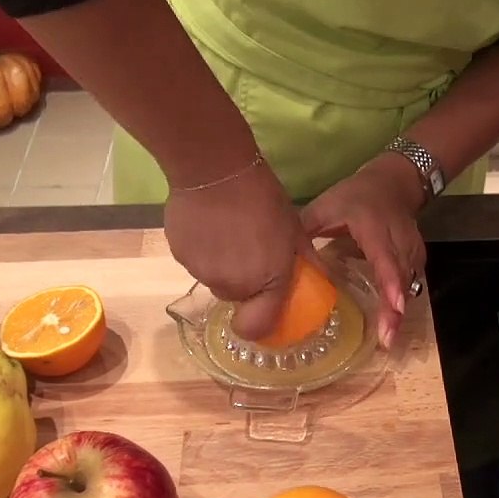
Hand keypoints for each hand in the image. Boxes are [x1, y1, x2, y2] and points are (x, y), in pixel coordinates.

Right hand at [164, 161, 315, 340]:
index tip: (259, 307)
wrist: (215, 170)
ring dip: (220, 264)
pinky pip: (194, 262)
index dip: (258, 322)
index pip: (256, 327)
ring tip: (225, 231)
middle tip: (246, 249)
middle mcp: (233, 286)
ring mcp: (203, 273)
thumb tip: (318, 275)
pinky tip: (206, 225)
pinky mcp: (180, 257)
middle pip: (235, 297)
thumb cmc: (263, 197)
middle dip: (242, 281)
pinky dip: (201, 250)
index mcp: (267, 281)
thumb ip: (305, 259)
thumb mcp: (293, 228)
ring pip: (213, 279)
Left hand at [300, 152, 427, 349]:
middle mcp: (399, 242)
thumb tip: (280, 258)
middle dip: (395, 311)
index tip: (394, 307)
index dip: (390, 284)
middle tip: (386, 340)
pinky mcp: (416, 261)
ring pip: (408, 286)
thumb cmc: (356, 196)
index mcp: (375, 228)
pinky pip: (410, 286)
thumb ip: (306, 228)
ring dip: (397, 315)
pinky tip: (389, 327)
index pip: (386, 259)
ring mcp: (412, 252)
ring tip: (387, 340)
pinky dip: (399, 306)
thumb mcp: (327, 205)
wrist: (394, 183)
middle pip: (401, 280)